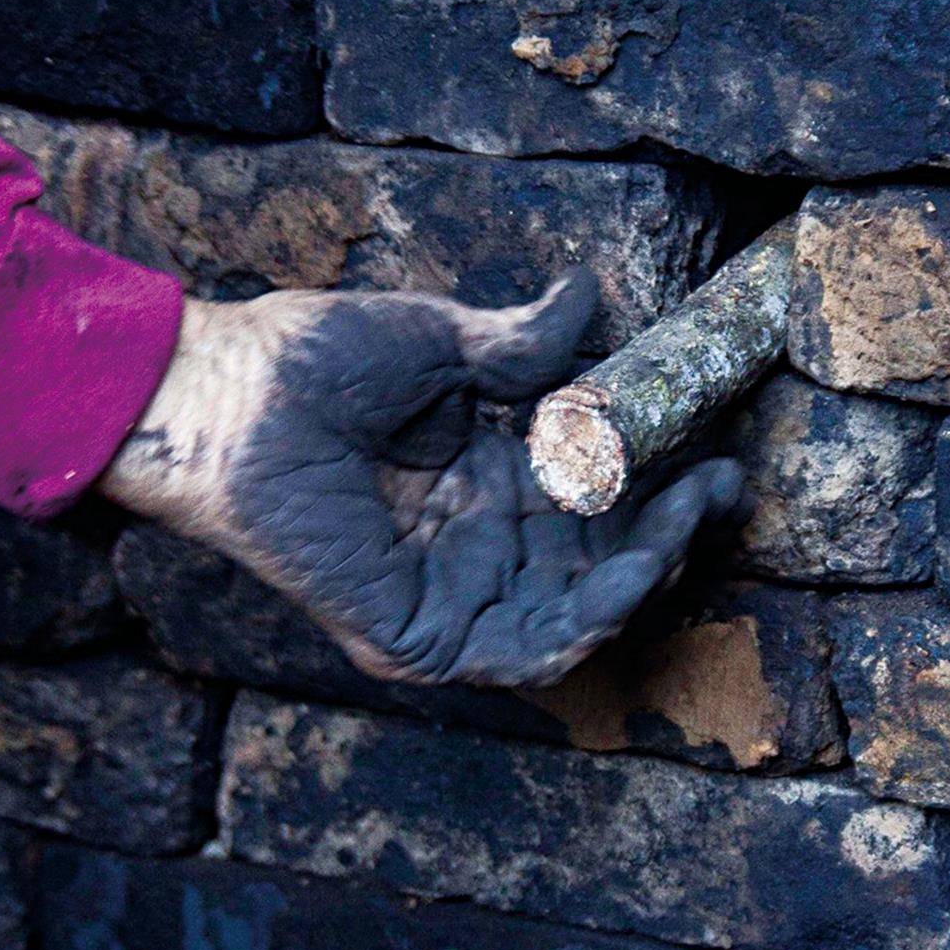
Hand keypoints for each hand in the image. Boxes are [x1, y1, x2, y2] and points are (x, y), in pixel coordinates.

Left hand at [98, 270, 742, 686]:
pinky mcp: (416, 632)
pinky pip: (520, 652)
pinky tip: (635, 570)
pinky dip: (586, 623)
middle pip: (592, 560)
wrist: (225, 396)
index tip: (715, 449)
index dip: (653, 482)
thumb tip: (590, 296)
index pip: (585, 498)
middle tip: (724, 485)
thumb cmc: (308, 360)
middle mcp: (467, 542)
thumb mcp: (441, 343)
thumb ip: (522, 344)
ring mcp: (445, 593)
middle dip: (667, 531)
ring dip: (642, 573)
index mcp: (472, 477)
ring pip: (571, 611)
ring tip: (691, 518)